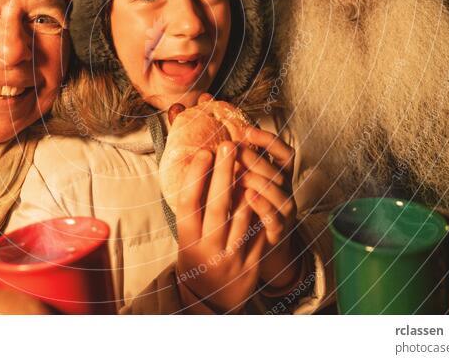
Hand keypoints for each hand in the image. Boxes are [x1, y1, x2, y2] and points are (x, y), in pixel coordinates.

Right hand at [175, 142, 265, 312]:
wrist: (208, 302)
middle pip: (216, 205)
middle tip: (227, 146)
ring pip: (242, 216)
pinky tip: (262, 190)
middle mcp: (207, 247)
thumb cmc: (195, 258)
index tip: (204, 152)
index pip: (189, 202)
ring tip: (248, 161)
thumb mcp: (186, 237)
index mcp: (187, 239)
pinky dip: (261, 210)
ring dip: (246, 186)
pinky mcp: (251, 263)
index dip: (196, 176)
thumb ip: (193, 210)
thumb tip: (199, 168)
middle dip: (223, 172)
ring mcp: (230, 256)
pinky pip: (259, 231)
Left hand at [239, 126, 302, 289]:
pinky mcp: (278, 232)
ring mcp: (285, 212)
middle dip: (256, 158)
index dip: (268, 140)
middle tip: (235, 150)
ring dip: (259, 180)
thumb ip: (237, 162)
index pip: (283, 152)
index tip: (247, 131)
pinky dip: (263, 205)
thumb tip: (217, 138)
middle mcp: (286, 191)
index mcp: (279, 175)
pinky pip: (275, 217)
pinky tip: (248, 196)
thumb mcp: (243, 181)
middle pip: (278, 170)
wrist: (256, 249)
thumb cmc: (245, 208)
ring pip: (280, 192)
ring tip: (239, 173)